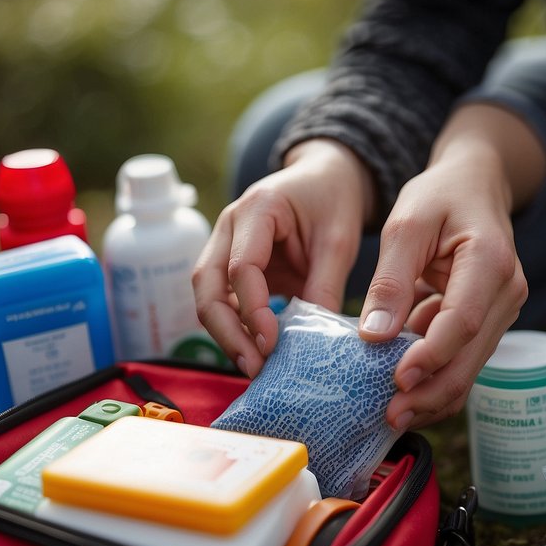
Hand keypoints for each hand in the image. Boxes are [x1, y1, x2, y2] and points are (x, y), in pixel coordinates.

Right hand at [193, 139, 374, 375]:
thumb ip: (326, 285)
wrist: (325, 177)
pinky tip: (255, 352)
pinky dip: (234, 328)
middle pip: (205, 284)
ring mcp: (223, 246)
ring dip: (225, 334)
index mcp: (257, 209)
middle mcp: (228, 226)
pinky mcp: (229, 266)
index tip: (272, 342)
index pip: (241, 266)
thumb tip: (316, 342)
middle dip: (225, 330)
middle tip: (253, 366)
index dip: (253, 309)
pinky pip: (222, 301)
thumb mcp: (340, 240)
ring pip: (206, 296)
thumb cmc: (332, 201)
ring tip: (254, 367)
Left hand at [359, 104, 544, 429]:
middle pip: (471, 357)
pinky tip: (404, 393)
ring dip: (433, 394)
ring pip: (470, 367)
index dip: (430, 356)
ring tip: (393, 415)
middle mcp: (508, 291)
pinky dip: (436, 377)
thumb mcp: (405, 225)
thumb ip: (389, 281)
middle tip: (390, 416)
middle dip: (430, 392)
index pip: (462, 322)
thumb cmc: (440, 196)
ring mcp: (503, 310)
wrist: (474, 185)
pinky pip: (465, 358)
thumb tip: (373, 336)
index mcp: (491, 261)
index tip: (396, 380)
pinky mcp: (489, 321)